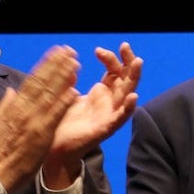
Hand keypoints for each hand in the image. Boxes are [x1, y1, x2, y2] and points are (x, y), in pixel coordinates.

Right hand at [0, 45, 80, 191]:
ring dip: (64, 78)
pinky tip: (74, 91)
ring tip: (75, 64)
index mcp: (15, 106)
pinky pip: (55, 116)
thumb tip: (12, 90)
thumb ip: (6, 104)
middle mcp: (25, 109)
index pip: (32, 80)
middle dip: (57, 65)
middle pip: (43, 82)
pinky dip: (64, 103)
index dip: (46, 65)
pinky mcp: (41, 134)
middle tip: (70, 51)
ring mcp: (34, 121)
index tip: (56, 53)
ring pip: (50, 94)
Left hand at [44, 42, 142, 187]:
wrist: (56, 148)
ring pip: (128, 94)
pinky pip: (121, 118)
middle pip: (126, 78)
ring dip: (134, 78)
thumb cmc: (63, 123)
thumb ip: (70, 79)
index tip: (98, 50)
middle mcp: (109, 102)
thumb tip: (71, 60)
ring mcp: (110, 115)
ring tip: (138, 62)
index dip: (110, 58)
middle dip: (128, 61)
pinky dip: (128, 108)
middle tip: (124, 45)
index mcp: (102, 93)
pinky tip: (134, 98)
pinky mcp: (106, 128)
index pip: (114, 71)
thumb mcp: (67, 94)